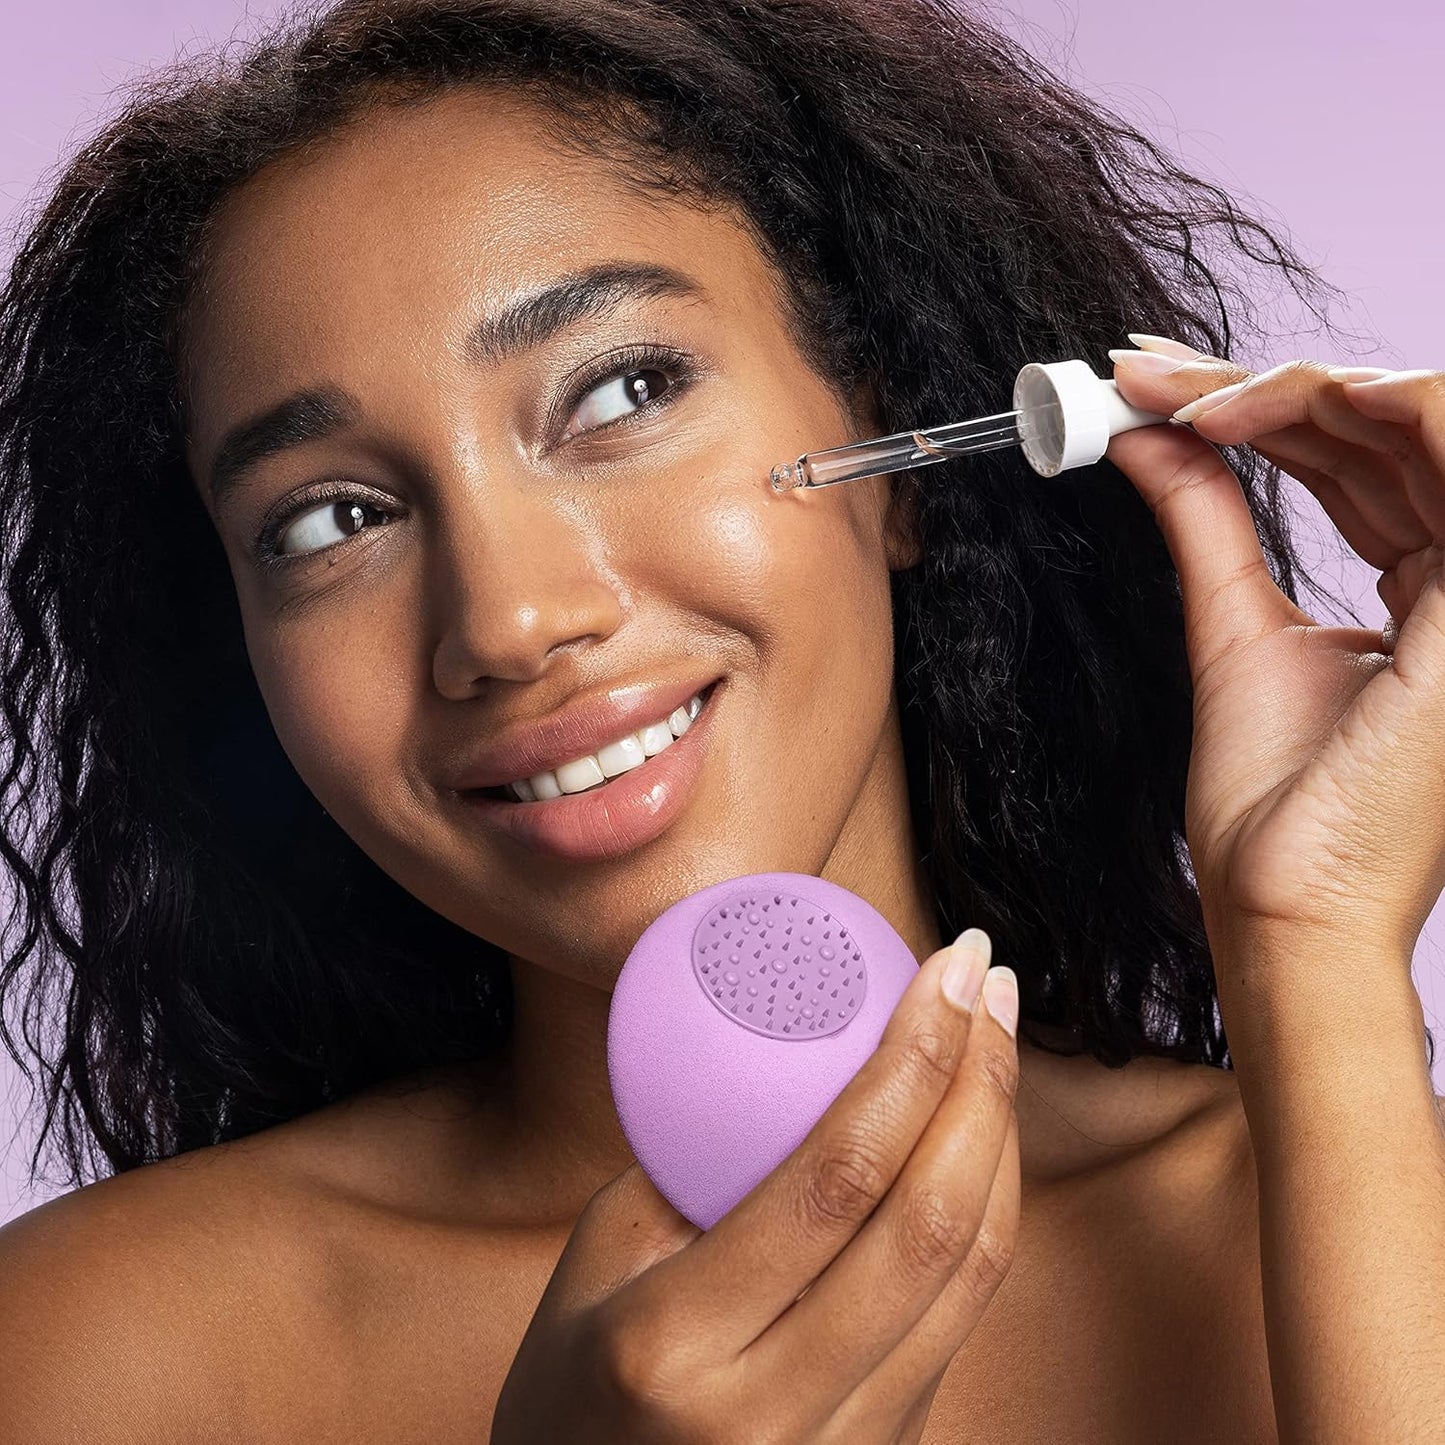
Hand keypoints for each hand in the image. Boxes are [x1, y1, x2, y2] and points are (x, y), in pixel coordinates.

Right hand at [490, 938, 1020, 1444]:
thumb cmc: (576, 1392)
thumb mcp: (594, 1265)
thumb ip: (694, 1166)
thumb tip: (802, 1057)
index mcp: (676, 1346)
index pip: (836, 1173)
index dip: (913, 1055)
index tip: (949, 967)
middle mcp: (773, 1414)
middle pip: (929, 1222)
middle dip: (980, 1079)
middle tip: (987, 980)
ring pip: (970, 1274)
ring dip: (1000, 1140)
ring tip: (996, 1041)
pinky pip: (961, 1317)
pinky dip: (983, 1213)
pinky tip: (977, 1142)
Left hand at [1101, 337, 1444, 1000]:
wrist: (1285, 896)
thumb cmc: (1270, 798)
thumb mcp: (1229, 626)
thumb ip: (1205, 521)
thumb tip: (1148, 436)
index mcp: (1423, 587)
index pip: (1348, 460)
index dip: (1255, 406)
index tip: (1146, 385)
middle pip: (1372, 430)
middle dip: (1249, 384)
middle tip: (1138, 373)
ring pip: (1413, 424)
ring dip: (1290, 386)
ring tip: (1181, 390)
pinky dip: (1384, 406)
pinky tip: (1284, 394)